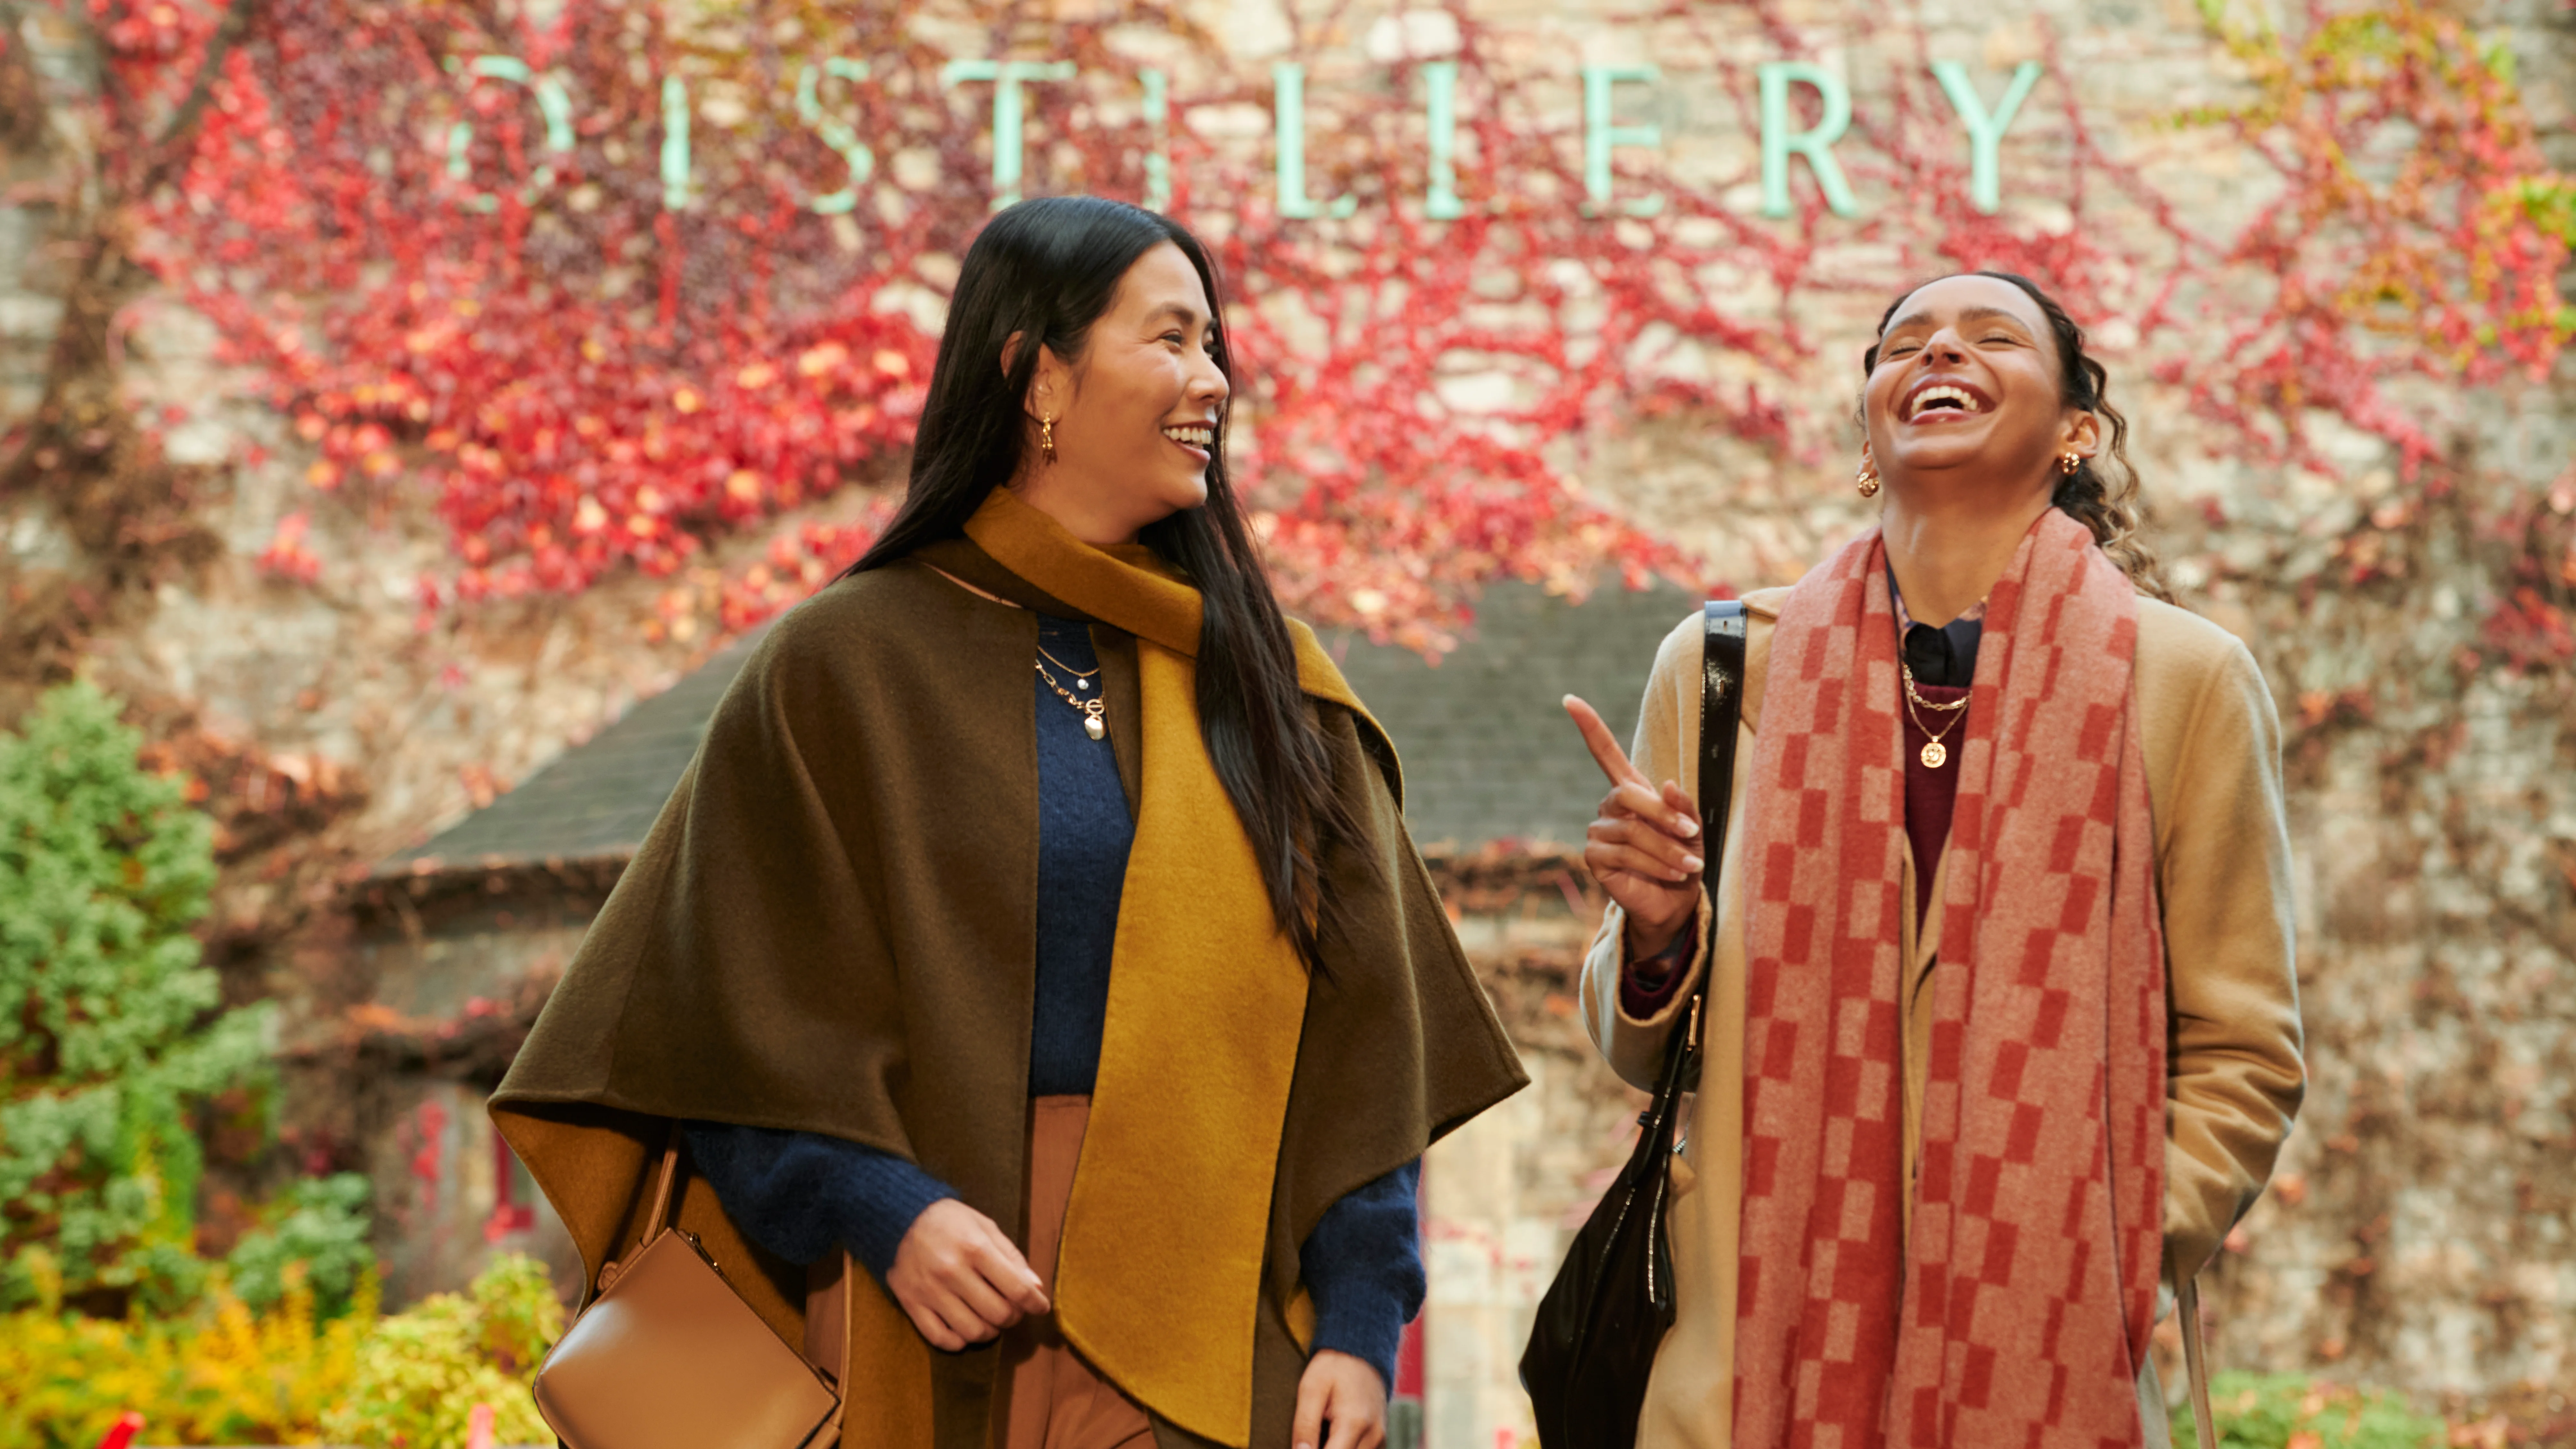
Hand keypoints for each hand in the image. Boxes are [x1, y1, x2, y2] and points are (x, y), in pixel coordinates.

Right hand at [885, 1199, 1049, 1350]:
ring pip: (972, 1331)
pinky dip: (959, 1341)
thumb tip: (1035, 1287)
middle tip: (1013, 1311)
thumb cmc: (949, 1220)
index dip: (1035, 1303)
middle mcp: (952, 1272)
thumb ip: (1011, 1257)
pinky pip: (940, 1338)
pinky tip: (966, 1329)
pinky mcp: (911, 1303)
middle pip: (997, 1313)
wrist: (898, 1216)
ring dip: (990, 1331)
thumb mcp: (985, 1226)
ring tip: (991, 1321)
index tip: (1041, 1307)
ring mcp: (930, 1290)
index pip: (1017, 1289)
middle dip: (1013, 1317)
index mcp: (975, 1248)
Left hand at [1292, 1349, 1387, 1448]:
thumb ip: (1305, 1426)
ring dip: (1335, 1448)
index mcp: (1354, 1423)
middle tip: (1311, 1436)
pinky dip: (1345, 1448)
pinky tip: (1333, 1437)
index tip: (1303, 1446)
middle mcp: (1373, 1435)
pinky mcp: (1379, 1439)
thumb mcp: (1311, 1390)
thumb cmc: (1333, 1368)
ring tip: (1322, 1434)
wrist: (1361, 1353)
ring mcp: (1379, 1439)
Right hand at [1563, 694, 1703, 958]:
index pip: (1605, 753)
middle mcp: (1610, 808)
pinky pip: (1623, 853)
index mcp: (1631, 791)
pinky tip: (1671, 874)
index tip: (1569, 699)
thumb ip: (1683, 806)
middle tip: (1691, 833)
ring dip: (1666, 849)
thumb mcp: (1692, 829)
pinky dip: (1654, 863)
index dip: (1589, 726)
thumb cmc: (1683, 858)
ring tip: (1689, 866)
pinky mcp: (1595, 858)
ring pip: (1631, 831)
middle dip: (1663, 814)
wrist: (1675, 902)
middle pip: (1628, 795)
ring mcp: (1599, 832)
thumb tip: (1667, 784)